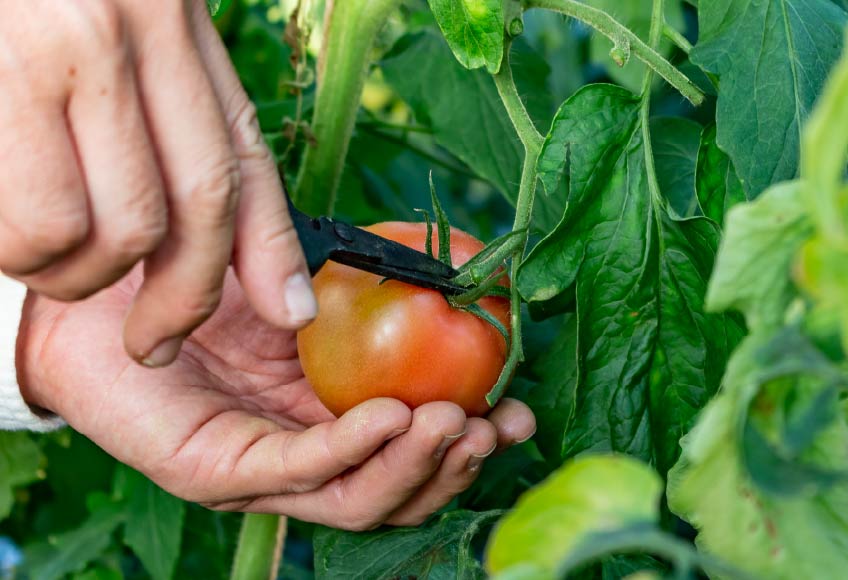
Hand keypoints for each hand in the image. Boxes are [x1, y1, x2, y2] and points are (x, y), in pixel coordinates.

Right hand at [0, 0, 314, 366]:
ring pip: (119, 230)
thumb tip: (200, 216)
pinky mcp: (2, 76)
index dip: (272, 251)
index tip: (290, 314)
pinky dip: (25, 253)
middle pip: (197, 208)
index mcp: (172, 17)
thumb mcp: (121, 22)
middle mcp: (135, 31)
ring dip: (82, 274)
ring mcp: (68, 51)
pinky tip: (7, 225)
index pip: (242, 157)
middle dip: (182, 298)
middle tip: (152, 339)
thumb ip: (167, 101)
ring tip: (47, 255)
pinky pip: (38, 221)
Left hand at [18, 269, 536, 528]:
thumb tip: (454, 277)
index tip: (517, 408)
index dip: (471, 437)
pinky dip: (354, 450)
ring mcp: (261, 474)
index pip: (410, 448)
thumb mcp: (304, 275)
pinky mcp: (217, 475)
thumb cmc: (203, 276)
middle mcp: (303, 454)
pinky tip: (393, 417)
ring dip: (417, 468)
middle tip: (499, 426)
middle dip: (455, 465)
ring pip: (357, 499)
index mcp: (330, 415)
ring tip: (459, 426)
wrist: (101, 286)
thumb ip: (369, 282)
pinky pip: (300, 472)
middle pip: (396, 487)